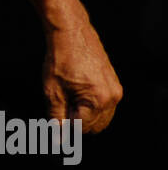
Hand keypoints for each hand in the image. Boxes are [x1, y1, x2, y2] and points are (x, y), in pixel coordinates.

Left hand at [42, 17, 122, 133]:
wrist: (70, 31)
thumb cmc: (61, 58)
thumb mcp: (53, 91)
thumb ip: (56, 118)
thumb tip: (58, 138)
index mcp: (99, 100)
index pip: (82, 128)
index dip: (66, 128)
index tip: (55, 123)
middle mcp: (112, 96)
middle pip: (94, 126)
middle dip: (76, 122)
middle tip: (60, 108)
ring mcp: (115, 89)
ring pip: (100, 117)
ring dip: (83, 115)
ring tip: (67, 98)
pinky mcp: (113, 82)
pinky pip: (104, 105)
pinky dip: (90, 105)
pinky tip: (75, 92)